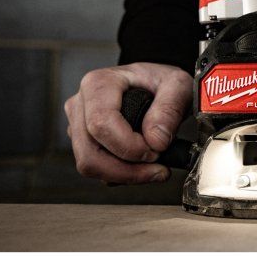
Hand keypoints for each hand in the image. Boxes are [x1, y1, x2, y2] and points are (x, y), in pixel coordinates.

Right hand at [64, 62, 192, 183]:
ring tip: (154, 168)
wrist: (154, 85)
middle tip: (158, 168)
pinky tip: (141, 165)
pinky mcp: (83, 142)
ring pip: (89, 166)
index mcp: (98, 83)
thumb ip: (170, 109)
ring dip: (125, 175)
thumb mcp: (178, 85)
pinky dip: (121, 175)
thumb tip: (155, 141)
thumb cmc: (161, 82)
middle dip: (127, 170)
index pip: (101, 124)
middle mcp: (81, 104)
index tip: (156, 151)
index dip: (129, 146)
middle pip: (90, 154)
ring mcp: (78, 125)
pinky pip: (96, 169)